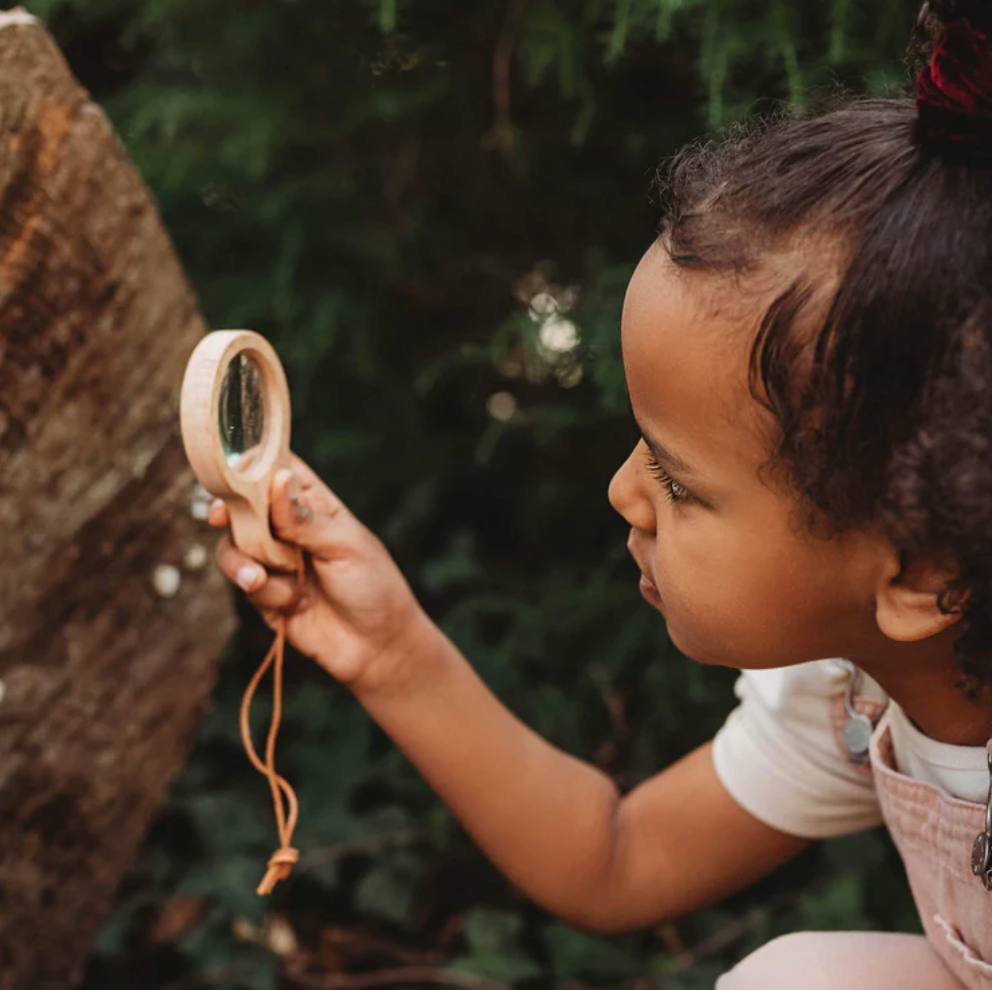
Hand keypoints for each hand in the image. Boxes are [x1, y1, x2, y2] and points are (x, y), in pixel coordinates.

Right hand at [209, 454, 428, 692]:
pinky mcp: (265, 593)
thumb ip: (304, 519)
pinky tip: (295, 603)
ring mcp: (275, 560)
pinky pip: (245, 581)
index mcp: (314, 505)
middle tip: (219, 516)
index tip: (234, 472)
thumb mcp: (345, 546)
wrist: (378, 647)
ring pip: (234, 544)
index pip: (278, 469)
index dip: (252, 464)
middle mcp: (288, 528)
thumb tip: (278, 478)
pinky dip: (266, 591)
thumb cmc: (373, 586)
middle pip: (244, 504)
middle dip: (230, 511)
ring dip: (243, 560)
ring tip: (261, 580)